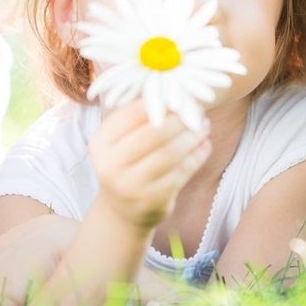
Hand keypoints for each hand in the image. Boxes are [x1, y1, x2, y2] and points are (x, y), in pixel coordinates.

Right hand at [89, 100, 211, 230]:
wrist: (123, 211)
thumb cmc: (127, 165)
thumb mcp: (120, 142)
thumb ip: (138, 120)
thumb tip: (173, 94)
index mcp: (100, 143)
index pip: (130, 115)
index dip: (158, 103)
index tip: (178, 97)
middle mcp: (110, 165)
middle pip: (153, 134)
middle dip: (179, 119)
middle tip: (197, 111)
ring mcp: (130, 185)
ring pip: (169, 153)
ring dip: (192, 136)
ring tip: (204, 126)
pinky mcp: (151, 201)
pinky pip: (181, 173)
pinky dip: (196, 157)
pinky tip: (204, 146)